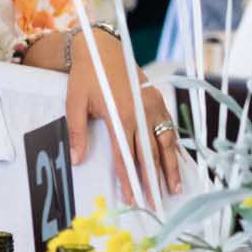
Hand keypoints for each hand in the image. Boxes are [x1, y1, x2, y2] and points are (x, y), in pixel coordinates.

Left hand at [58, 30, 181, 201]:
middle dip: (153, 180)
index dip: (130, 178)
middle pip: (150, 153)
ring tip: (174, 189)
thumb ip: (76, 131)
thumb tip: (77, 159)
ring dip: (170, 167)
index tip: (133, 197)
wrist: (102, 48)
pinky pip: (169, 128)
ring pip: (166, 142)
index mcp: (121, 114)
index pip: (126, 155)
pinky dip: (174, 147)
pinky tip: (177, 162)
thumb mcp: (74, 102)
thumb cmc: (86, 76)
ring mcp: (153, 105)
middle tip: (156, 203)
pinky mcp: (158, 100)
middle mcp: (142, 112)